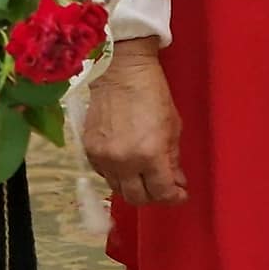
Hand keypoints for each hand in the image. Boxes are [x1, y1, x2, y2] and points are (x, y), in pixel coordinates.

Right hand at [82, 39, 187, 206]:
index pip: (162, 192)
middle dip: (154, 197)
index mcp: (150, 154)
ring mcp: (104, 157)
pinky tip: (126, 163)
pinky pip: (103, 174)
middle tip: (162, 188)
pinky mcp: (89, 150)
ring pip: (118, 189)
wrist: (121, 71)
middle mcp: (125, 161)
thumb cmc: (151, 92)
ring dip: (133, 186)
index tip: (179, 193)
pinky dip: (116, 174)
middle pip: (137, 198)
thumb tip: (176, 180)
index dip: (174, 197)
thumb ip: (173, 158)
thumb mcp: (172, 126)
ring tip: (144, 175)